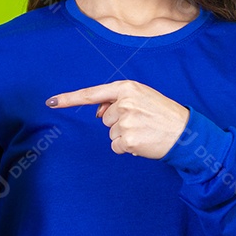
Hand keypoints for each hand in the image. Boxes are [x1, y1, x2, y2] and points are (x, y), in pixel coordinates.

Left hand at [45, 80, 189, 159]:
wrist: (184, 132)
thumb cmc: (163, 114)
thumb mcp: (142, 97)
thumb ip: (117, 100)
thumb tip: (97, 112)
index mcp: (126, 88)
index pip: (92, 94)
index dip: (69, 99)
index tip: (51, 102)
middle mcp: (123, 102)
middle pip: (104, 119)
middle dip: (118, 123)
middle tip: (141, 122)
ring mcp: (125, 121)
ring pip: (110, 133)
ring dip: (124, 136)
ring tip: (144, 131)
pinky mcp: (127, 139)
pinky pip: (116, 146)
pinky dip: (127, 147)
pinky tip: (143, 142)